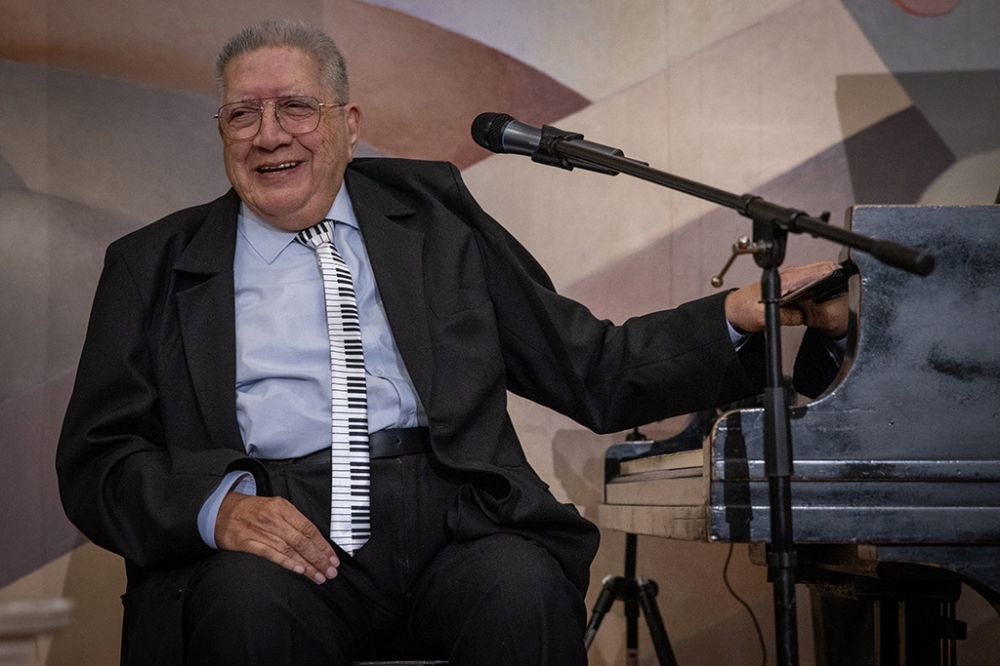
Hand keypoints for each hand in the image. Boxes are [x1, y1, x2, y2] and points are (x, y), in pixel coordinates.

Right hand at [215, 493, 339, 583]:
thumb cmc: (252, 510)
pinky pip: (270, 553)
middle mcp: (273, 518)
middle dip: (319, 558)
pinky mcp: (248, 542)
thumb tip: (315, 540)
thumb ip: (293, 520)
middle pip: (302, 541)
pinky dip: (286, 562)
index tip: (333, 558)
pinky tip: (298, 570)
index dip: (323, 545)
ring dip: (307, 565)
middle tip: (330, 571)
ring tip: (319, 576)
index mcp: (283, 508)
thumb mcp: (275, 506)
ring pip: (289, 550)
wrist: (221, 510)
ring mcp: (260, 530)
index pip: (309, 528)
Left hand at [724, 261, 847, 336]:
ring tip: (835, 296)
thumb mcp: (762, 317)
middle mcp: (789, 276)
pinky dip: (818, 287)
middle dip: (834, 278)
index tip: (844, 282)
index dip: (834, 274)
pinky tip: (820, 299)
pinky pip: (809, 282)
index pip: (817, 270)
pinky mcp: (789, 284)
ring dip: (827, 282)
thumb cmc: (743, 309)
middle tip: (843, 292)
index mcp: (786, 280)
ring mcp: (790, 279)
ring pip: (816, 275)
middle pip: (821, 270)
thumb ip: (786, 317)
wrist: (732, 309)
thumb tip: (804, 316)